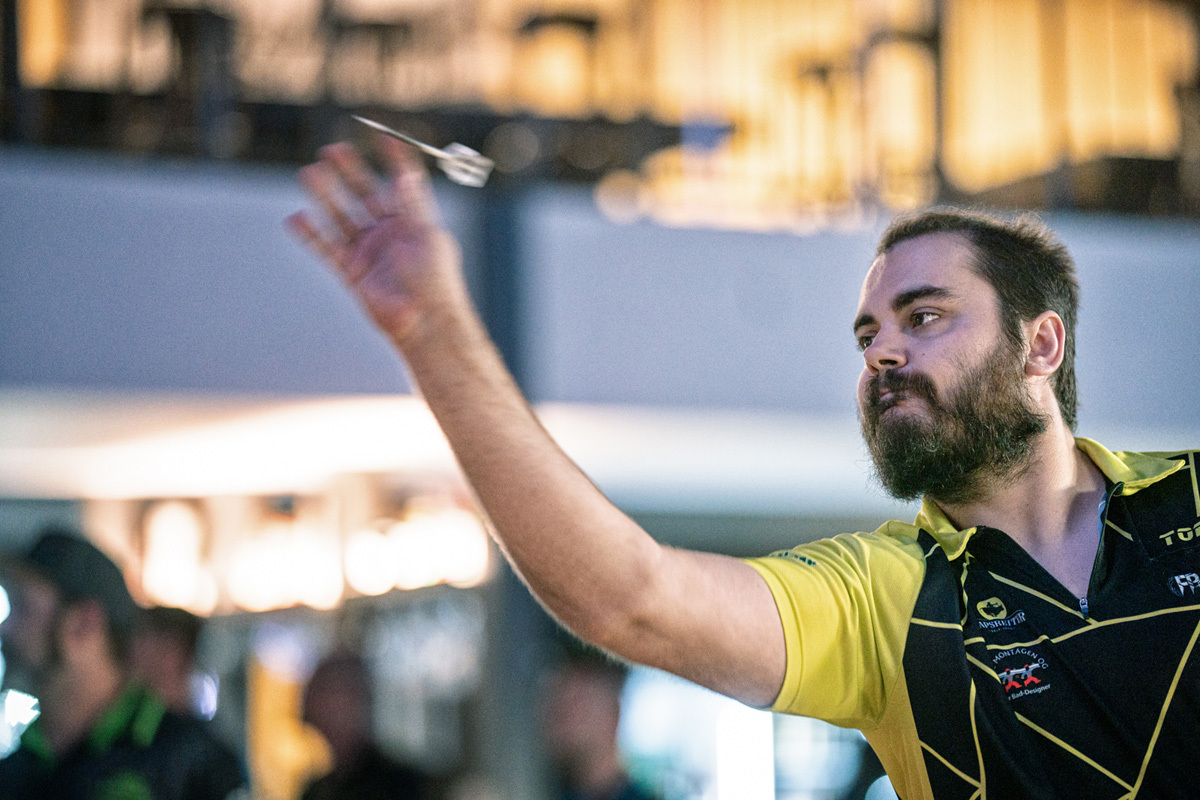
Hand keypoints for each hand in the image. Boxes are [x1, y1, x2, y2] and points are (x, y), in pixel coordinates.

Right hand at [286, 135, 463, 344]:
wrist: (424, 322)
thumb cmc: (435, 280)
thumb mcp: (427, 237)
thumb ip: (412, 204)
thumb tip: (405, 172)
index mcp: (413, 221)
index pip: (402, 182)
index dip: (394, 159)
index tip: (382, 136)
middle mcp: (389, 232)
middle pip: (364, 194)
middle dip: (347, 172)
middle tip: (330, 150)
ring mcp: (368, 251)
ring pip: (341, 216)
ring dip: (325, 195)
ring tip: (308, 173)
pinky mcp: (351, 272)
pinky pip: (326, 248)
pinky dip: (310, 234)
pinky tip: (295, 217)